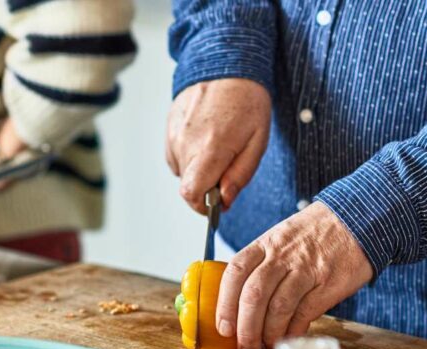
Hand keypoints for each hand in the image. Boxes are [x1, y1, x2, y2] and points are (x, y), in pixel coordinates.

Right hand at [166, 78, 270, 212]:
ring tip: (218, 147)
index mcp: (210, 148)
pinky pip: (175, 155)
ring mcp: (174, 134)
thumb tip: (224, 201)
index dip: (203, 207)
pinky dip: (189, 156)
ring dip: (199, 170)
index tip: (217, 204)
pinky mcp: (168, 127)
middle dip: (207, 187)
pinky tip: (205, 139)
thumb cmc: (247, 102)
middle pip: (188, 185)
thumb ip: (240, 175)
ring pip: (182, 171)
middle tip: (227, 168)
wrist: (227, 64)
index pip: (191, 194)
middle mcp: (186, 142)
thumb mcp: (257, 141)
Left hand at [216, 202, 372, 348]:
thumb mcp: (283, 237)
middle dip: (245, 328)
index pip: (235, 273)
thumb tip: (242, 303)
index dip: (225, 303)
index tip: (223, 327)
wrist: (359, 219)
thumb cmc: (316, 234)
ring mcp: (307, 270)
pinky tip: (289, 338)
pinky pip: (305, 313)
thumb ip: (263, 264)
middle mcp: (283, 255)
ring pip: (278, 307)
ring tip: (266, 348)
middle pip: (254, 295)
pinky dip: (294, 331)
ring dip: (269, 334)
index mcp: (267, 243)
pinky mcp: (328, 285)